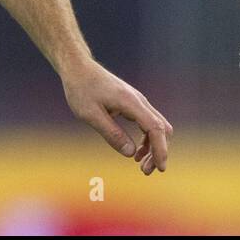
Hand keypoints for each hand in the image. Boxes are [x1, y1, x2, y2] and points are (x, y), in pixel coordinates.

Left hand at [61, 59, 172, 174]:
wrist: (77, 68)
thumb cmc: (81, 89)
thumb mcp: (90, 114)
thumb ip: (111, 133)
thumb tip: (131, 153)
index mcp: (131, 103)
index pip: (156, 129)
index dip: (160, 150)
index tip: (160, 168)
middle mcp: (139, 101)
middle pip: (161, 129)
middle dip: (158, 151)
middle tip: (145, 171)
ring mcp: (137, 101)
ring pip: (156, 126)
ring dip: (153, 147)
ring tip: (141, 165)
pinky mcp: (132, 103)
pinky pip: (147, 123)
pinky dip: (146, 138)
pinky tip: (136, 150)